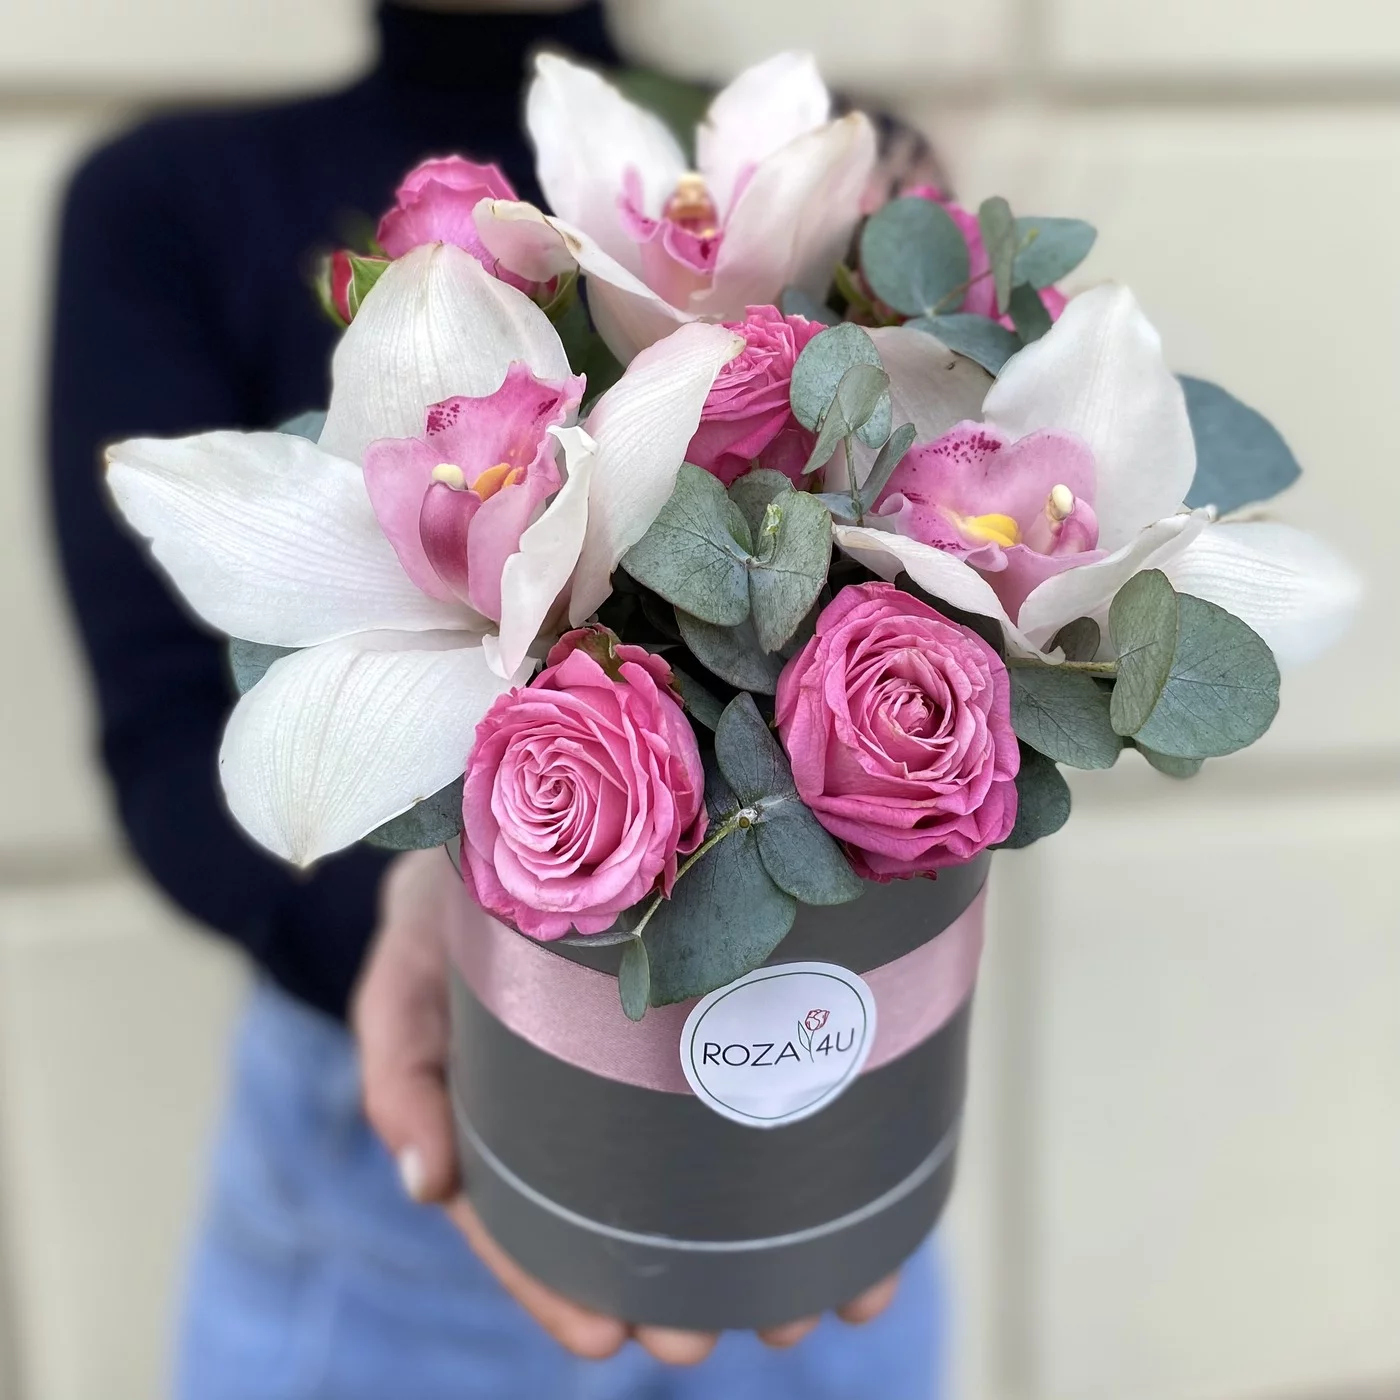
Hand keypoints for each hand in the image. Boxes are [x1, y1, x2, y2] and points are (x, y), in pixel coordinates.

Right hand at [353, 849, 899, 1363]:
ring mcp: (664, 1054)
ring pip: (714, 1167)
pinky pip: (774, 1081)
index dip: (554, 1283)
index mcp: (508, 1100)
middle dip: (677, 1287)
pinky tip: (871, 1203)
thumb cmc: (451, 901)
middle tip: (720, 1336)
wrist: (515, 812)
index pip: (522, 1213)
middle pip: (632, 1208)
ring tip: (808, 1305)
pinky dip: (818, 1151)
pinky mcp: (730, 1002)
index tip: (606, 1339)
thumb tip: (424, 1183)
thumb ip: (400, 1067)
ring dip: (762, 1248)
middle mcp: (592, 1091)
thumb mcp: (405, 974)